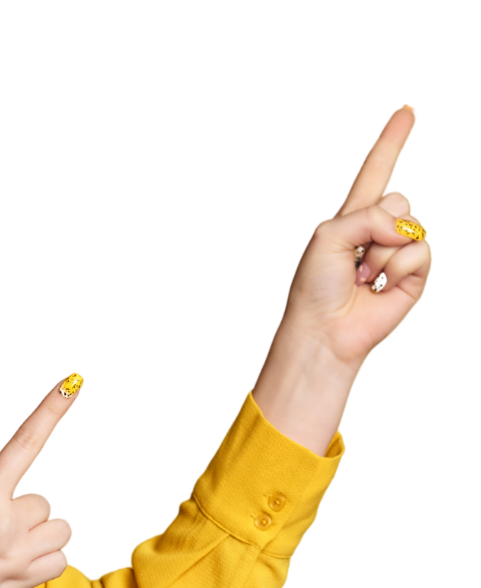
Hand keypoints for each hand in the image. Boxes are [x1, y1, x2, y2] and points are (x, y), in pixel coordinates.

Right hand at [0, 376, 79, 587]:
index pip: (23, 444)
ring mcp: (15, 552)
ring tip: (6, 551)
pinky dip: (43, 564)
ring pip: (59, 531)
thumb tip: (14, 523)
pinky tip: (15, 570)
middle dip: (26, 515)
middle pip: (44, 503)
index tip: (71, 383)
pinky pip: (59, 562)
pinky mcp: (21, 581)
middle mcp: (4, 520)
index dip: (50, 412)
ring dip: (40, 538)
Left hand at [273, 105, 432, 369]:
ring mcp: (399, 250)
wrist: (324, 328)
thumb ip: (366, 216)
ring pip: (409, 226)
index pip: (377, 169)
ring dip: (380, 254)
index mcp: (353, 213)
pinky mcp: (415, 273)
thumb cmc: (316, 285)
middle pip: (398, 197)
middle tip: (351, 259)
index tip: (408, 110)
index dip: (392, 139)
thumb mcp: (328, 235)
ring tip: (362, 276)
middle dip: (374, 224)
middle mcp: (379, 227)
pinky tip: (379, 286)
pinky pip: (420, 251)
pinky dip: (397, 269)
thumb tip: (404, 229)